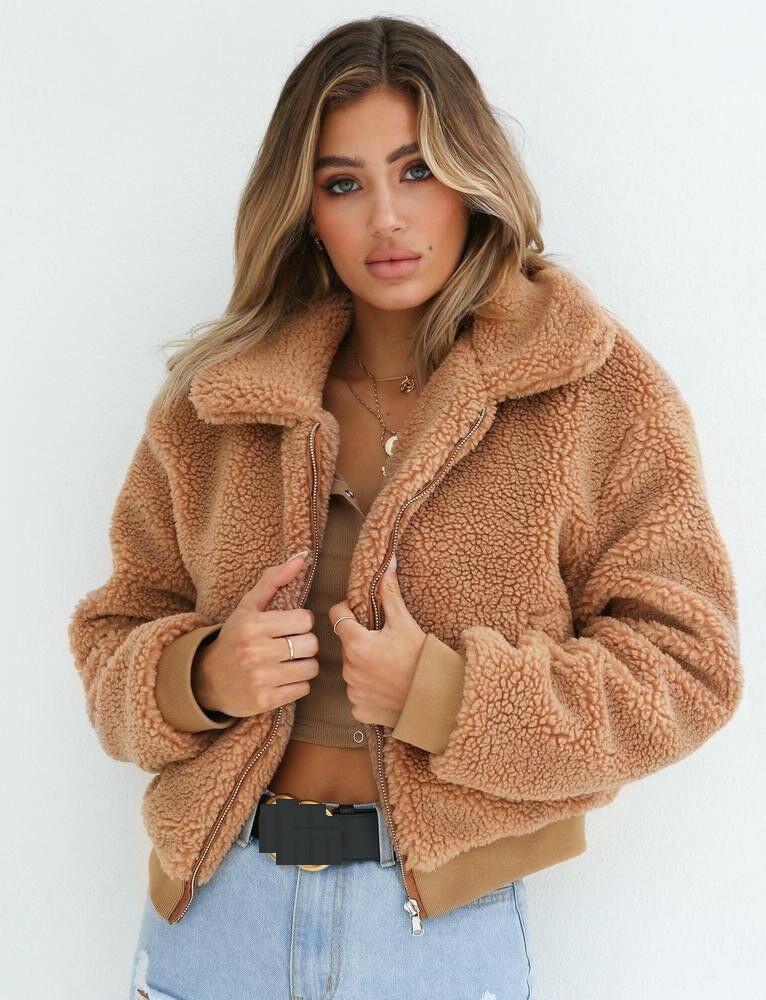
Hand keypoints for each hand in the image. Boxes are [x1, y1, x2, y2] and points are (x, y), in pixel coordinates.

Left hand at [328, 552, 426, 728]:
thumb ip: (390, 593)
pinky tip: (387, 687)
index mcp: (356, 643)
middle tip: (385, 643)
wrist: (439, 700)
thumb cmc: (422, 659)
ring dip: (364, 664)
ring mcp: (353, 691)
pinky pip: (357, 693)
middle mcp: (348, 668)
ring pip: (351, 668)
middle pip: (346, 643)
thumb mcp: (405, 623)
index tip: (363, 614)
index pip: (336, 615)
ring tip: (389, 666)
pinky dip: (368, 689)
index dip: (348, 611)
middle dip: (360, 639)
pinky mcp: (359, 709)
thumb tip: (387, 562)